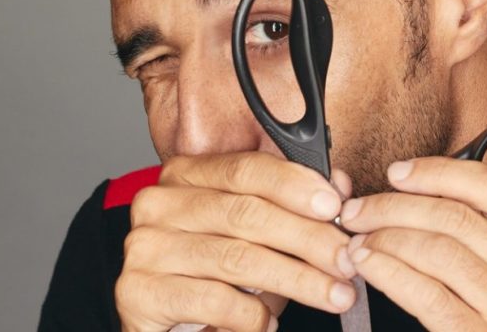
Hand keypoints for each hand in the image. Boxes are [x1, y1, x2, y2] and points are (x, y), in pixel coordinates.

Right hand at [116, 152, 358, 331]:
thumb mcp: (256, 235)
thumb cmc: (213, 273)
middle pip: (247, 214)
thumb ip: (293, 207)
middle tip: (347, 261)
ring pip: (237, 258)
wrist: (162, 323)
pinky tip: (269, 324)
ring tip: (335, 295)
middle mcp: (159, 204)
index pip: (247, 169)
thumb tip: (340, 186)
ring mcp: (145, 248)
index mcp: (186, 175)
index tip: (335, 206)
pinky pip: (213, 300)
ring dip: (297, 280)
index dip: (295, 185)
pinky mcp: (138, 293)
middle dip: (308, 239)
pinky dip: (252, 316)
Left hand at [337, 157, 486, 330]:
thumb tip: (417, 192)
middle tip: (359, 210)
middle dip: (395, 206)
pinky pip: (425, 293)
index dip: (438, 172)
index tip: (398, 174)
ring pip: (436, 249)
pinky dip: (388, 272)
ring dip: (385, 239)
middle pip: (456, 216)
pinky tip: (369, 266)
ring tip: (358, 240)